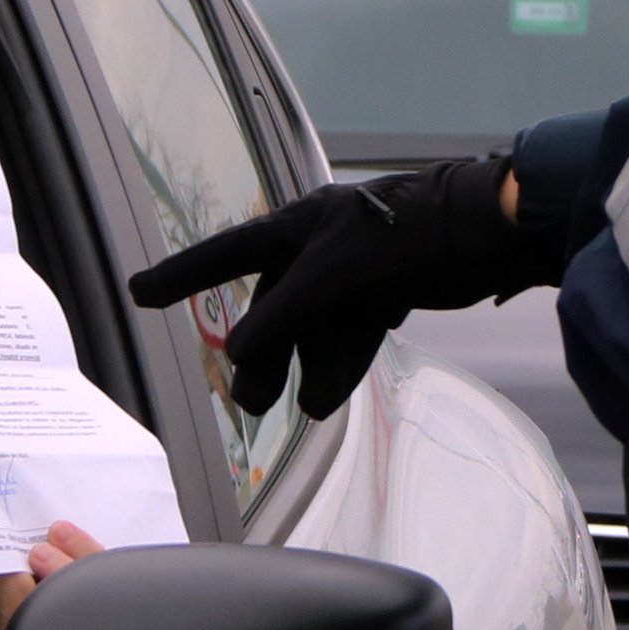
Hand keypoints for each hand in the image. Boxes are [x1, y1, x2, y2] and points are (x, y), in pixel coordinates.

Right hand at [129, 154, 550, 418]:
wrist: (489, 235)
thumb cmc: (409, 235)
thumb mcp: (336, 272)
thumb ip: (284, 312)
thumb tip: (235, 352)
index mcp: (300, 225)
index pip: (227, 253)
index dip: (180, 274)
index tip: (139, 292)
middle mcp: (319, 248)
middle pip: (274, 309)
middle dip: (264, 354)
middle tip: (253, 401)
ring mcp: (353, 273)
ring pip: (313, 329)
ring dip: (309, 366)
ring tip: (310, 404)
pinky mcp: (385, 293)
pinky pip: (349, 335)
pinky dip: (342, 362)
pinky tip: (331, 394)